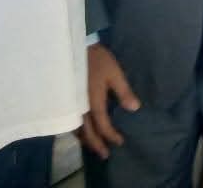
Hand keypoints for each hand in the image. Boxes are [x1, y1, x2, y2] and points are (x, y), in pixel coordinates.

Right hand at [79, 43, 140, 159]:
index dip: (111, 135)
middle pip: (86, 132)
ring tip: (94, 145)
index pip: (102, 125)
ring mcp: (71, 104)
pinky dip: (77, 130)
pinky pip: (71, 122)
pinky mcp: (67, 100)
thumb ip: (124, 92)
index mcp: (92, 102)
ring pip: (76, 129)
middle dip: (96, 144)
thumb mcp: (115, 73)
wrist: (76, 47)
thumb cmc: (98, 60)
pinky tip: (82, 131)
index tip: (120, 142)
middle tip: (105, 155)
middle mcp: (79, 107)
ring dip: (86, 139)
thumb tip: (135, 109)